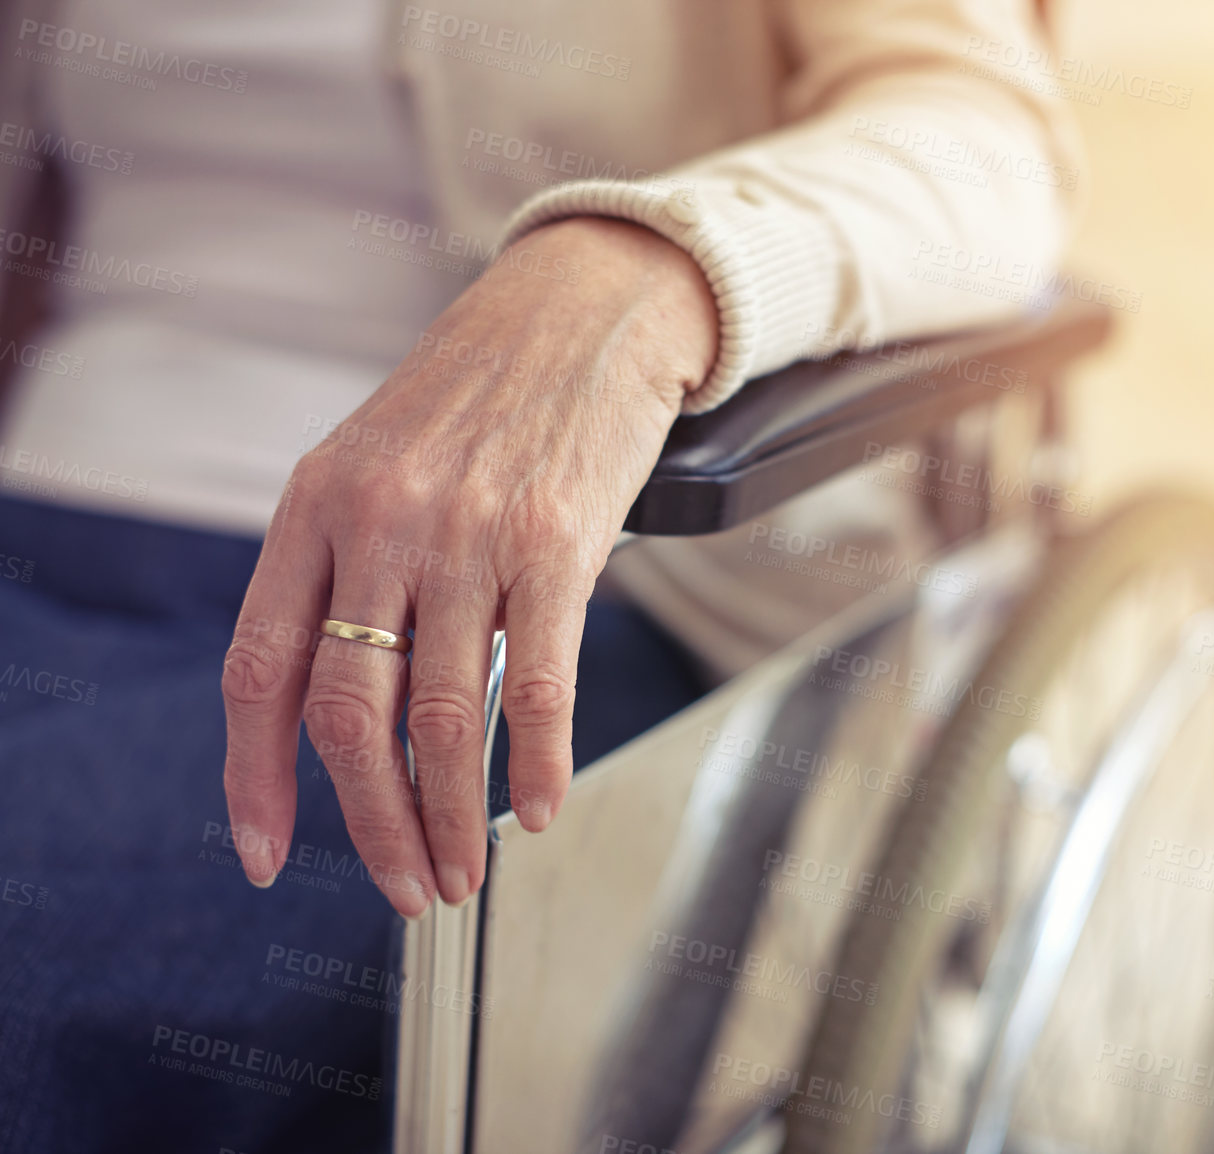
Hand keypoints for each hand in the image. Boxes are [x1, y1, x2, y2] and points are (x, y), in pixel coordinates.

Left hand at [220, 217, 717, 916]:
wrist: (583, 310)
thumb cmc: (483, 396)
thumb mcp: (378, 464)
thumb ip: (350, 571)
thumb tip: (360, 713)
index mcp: (315, 505)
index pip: (259, 669)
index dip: (255, 779)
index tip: (267, 854)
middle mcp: (380, 522)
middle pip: (352, 715)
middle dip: (375, 826)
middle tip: (406, 887)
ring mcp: (469, 532)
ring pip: (445, 718)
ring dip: (453, 819)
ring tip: (465, 871)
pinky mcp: (558, 542)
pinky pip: (541, 684)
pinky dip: (538, 766)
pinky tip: (539, 809)